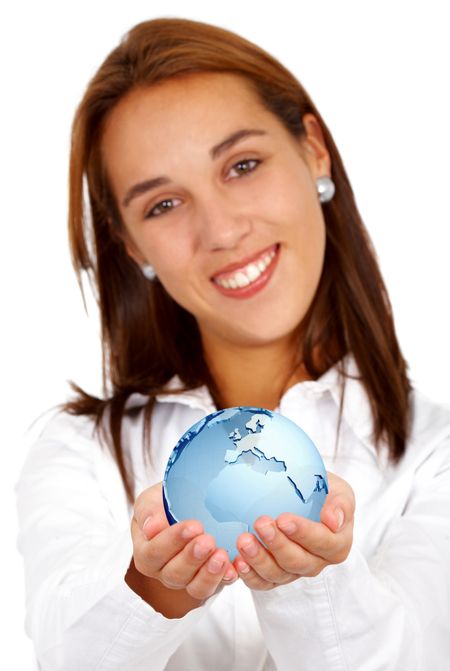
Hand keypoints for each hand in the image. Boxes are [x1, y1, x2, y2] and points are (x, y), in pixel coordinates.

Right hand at [131, 482, 237, 600]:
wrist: (188, 502)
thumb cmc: (164, 502)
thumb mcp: (151, 500)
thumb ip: (148, 512)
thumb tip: (151, 529)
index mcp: (146, 553)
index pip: (154, 553)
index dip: (173, 542)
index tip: (193, 526)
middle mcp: (165, 571)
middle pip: (175, 574)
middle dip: (193, 558)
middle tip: (208, 541)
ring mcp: (188, 579)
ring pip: (196, 588)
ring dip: (209, 574)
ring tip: (222, 556)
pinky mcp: (210, 579)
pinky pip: (217, 586)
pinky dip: (226, 578)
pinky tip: (234, 568)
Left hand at [232, 471, 354, 590]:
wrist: (306, 497)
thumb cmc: (324, 492)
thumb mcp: (339, 491)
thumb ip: (341, 505)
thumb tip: (333, 521)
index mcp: (336, 545)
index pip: (322, 542)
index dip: (303, 533)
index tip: (283, 519)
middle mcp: (316, 563)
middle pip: (297, 561)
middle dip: (277, 544)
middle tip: (260, 523)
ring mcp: (294, 572)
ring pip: (277, 574)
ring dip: (258, 559)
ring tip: (243, 541)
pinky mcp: (275, 575)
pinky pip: (262, 582)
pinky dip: (249, 575)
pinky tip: (237, 562)